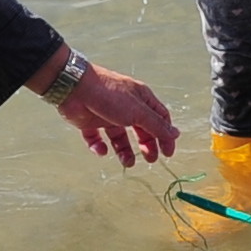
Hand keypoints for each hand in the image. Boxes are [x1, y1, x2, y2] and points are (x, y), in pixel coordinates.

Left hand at [56, 66, 177, 165]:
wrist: (74, 88)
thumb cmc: (110, 95)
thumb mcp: (138, 112)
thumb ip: (156, 125)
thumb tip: (175, 134)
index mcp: (141, 99)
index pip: (160, 119)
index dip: (165, 136)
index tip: (167, 153)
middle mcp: (125, 107)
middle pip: (141, 129)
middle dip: (147, 145)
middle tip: (149, 160)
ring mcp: (107, 115)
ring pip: (119, 137)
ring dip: (124, 151)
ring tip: (127, 162)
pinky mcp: (89, 122)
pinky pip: (96, 139)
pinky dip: (99, 147)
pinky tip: (102, 150)